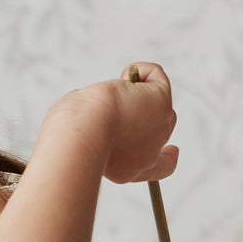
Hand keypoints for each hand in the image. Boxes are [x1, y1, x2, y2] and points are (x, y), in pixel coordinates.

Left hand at [43, 61, 178, 185]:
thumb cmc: (69, 139)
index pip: (159, 168)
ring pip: (159, 101)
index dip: (167, 158)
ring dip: (138, 89)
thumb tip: (104, 100)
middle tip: (120, 101)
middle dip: (149, 114)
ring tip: (113, 91)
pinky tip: (124, 74)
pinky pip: (157, 76)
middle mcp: (148, 155)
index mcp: (128, 171)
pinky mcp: (160, 102)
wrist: (80, 134)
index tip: (173, 151)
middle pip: (161, 130)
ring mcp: (159, 128)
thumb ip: (94, 128)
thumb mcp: (81, 138)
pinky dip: (143, 70)